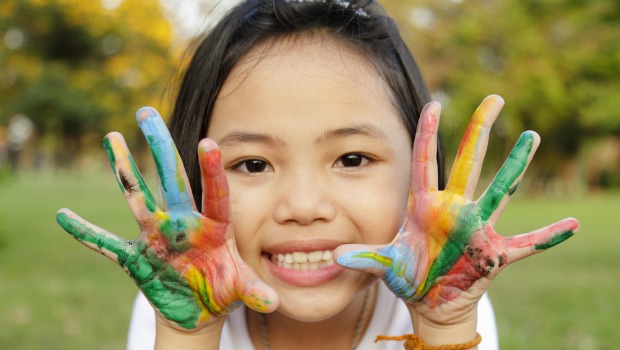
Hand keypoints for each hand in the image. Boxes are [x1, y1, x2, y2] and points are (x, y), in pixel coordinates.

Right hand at [56, 107, 277, 330]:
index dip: (212, 170)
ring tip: (112, 135)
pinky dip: (85, 232)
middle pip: (172, 179)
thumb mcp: (240, 288)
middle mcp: (184, 223)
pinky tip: (63, 215)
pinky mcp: (137, 257)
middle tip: (146, 112)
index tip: (209, 141)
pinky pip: (106, 244)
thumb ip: (254, 290)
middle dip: (160, 147)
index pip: (215, 193)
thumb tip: (272, 301)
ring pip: (137, 197)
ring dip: (123, 169)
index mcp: (214, 227)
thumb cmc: (222, 289)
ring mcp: (158, 237)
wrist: (198, 307)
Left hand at [335, 95, 578, 323]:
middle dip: (480, 131)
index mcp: (425, 206)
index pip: (425, 161)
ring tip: (531, 137)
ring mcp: (477, 228)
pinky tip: (572, 225)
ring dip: (516, 165)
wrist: (430, 299)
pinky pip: (527, 244)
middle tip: (494, 98)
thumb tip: (336, 256)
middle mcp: (454, 209)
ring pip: (500, 190)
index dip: (428, 133)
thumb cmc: (408, 275)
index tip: (434, 103)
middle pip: (468, 162)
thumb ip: (364, 257)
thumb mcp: (385, 263)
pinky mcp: (494, 254)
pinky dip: (549, 237)